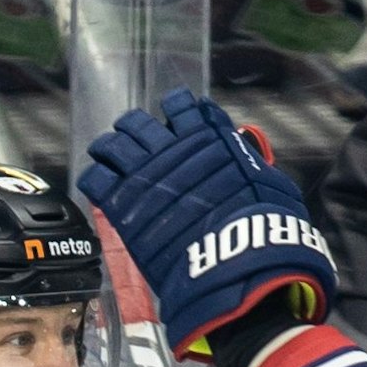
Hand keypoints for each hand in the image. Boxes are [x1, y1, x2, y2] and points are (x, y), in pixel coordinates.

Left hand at [77, 88, 336, 358]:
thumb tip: (242, 148)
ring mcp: (144, 173)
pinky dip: (95, 177)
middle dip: (134, 130)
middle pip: (138, 123)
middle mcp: (172, 147)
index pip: (182, 107)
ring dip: (109, 149)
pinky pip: (95, 178)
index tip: (173, 123)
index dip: (176, 112)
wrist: (237, 260)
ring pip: (112, 144)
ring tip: (108, 157)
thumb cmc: (262, 227)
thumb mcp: (271, 184)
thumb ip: (249, 161)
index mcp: (208, 136)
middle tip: (133, 144)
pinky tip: (98, 183)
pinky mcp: (123, 204)